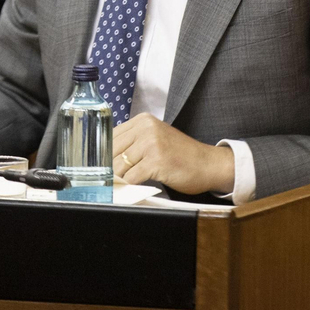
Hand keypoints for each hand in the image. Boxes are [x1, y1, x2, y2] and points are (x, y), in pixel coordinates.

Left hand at [112, 114, 234, 195]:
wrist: (208, 164)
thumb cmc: (182, 155)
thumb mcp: (156, 139)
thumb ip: (134, 143)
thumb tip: (108, 158)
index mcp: (143, 120)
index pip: (111, 136)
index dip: (104, 154)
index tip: (101, 167)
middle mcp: (146, 128)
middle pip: (112, 151)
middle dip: (109, 169)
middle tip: (107, 181)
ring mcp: (151, 144)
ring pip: (119, 166)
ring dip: (118, 179)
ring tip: (119, 186)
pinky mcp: (156, 161)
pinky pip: (131, 177)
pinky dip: (128, 186)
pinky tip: (131, 189)